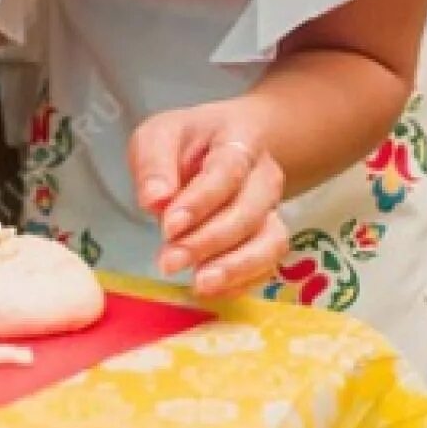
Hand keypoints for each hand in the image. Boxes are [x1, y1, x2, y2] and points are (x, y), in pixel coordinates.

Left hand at [130, 100, 287, 298]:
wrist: (217, 145)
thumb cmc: (185, 142)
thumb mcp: (157, 137)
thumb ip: (154, 165)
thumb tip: (155, 201)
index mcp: (240, 139)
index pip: (227, 172)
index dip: (200, 202)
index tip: (169, 226)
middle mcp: (265, 176)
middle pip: (248, 212)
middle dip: (208, 241)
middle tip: (169, 261)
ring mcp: (272, 209)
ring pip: (269, 243)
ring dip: (234, 268)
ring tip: (198, 284)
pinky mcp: (270, 237)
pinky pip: (268, 264)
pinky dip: (243, 281)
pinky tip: (212, 290)